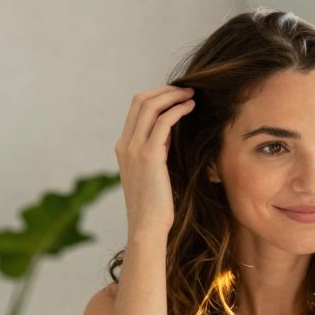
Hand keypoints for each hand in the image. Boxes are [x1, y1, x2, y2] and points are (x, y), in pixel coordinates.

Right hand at [113, 85, 194, 238]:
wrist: (147, 225)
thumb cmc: (156, 204)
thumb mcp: (153, 172)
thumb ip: (156, 151)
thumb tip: (170, 134)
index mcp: (123, 147)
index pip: (136, 109)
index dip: (156, 96)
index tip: (176, 95)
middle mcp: (124, 144)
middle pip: (140, 101)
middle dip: (164, 90)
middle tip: (187, 89)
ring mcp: (133, 148)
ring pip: (150, 106)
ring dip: (172, 96)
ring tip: (192, 95)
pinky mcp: (148, 155)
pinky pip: (163, 122)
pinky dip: (177, 110)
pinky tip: (190, 108)